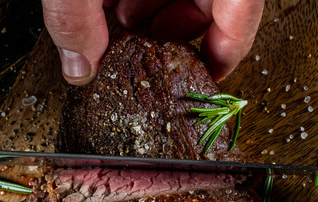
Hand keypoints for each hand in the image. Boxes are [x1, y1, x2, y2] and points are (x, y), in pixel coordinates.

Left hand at [42, 0, 263, 84]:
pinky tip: (108, 1)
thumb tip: (79, 64)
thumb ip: (76, 15)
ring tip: (118, 24)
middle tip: (143, 51)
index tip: (208, 78)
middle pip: (212, 2)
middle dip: (173, 31)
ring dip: (152, 10)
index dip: (229, 50)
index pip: (241, 11)